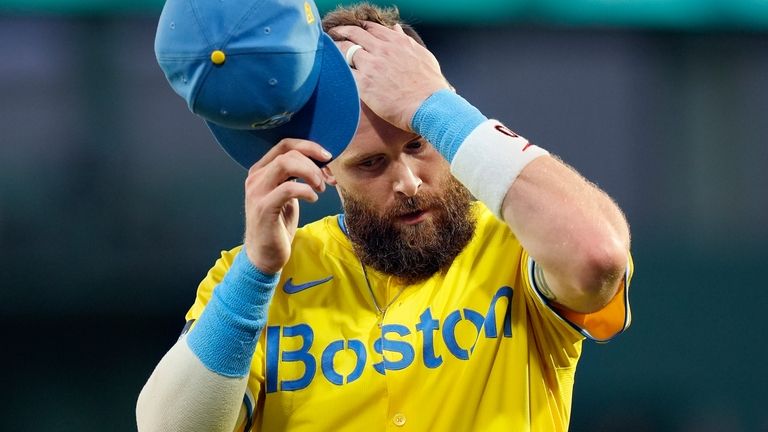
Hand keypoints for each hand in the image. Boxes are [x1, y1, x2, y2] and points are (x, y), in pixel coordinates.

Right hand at [242, 139, 330, 273]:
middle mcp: (255, 177)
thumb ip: (296, 176)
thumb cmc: (278, 223)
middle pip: (288, 152)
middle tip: (326, 180)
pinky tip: (313, 199)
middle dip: (313, 163)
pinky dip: (306, 190)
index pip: (284, 144)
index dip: (309, 146)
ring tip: (320, 188)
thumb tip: (321, 162)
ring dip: (310, 173)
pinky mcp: (264, 208)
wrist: (265, 254)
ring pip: (285, 164)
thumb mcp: (287, 194)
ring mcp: (257, 192)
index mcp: (261, 170)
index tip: (327, 157)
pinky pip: (288, 188)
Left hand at [330, 22, 449, 130]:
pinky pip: (344, 72)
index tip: (352, 30)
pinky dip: (338, 70)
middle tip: (333, 35)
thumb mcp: (422, 56)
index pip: (371, 28)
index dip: (358, 27)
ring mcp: (371, 65)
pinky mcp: (364, 84)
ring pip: (345, 50)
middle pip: (354, 34)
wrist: (429, 106)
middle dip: (341, 32)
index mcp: (396, 42)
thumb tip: (396, 28)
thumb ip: (406, 41)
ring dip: (336, 50)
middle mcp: (382, 49)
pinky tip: (334, 72)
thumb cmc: (430, 85)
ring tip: (329, 53)